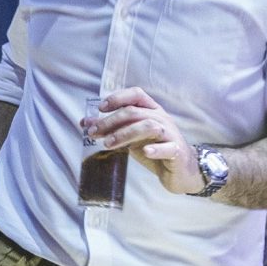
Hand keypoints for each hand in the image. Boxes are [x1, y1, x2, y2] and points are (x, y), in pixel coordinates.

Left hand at [85, 87, 201, 194]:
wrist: (180, 170)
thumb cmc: (154, 150)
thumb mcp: (131, 138)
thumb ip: (113, 129)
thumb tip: (86, 123)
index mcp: (152, 111)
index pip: (137, 94)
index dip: (118, 98)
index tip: (100, 108)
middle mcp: (162, 118)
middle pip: (135, 112)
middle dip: (111, 121)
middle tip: (94, 133)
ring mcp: (171, 134)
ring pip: (148, 126)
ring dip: (125, 134)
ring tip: (108, 144)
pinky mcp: (176, 152)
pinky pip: (168, 147)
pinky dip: (156, 149)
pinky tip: (145, 152)